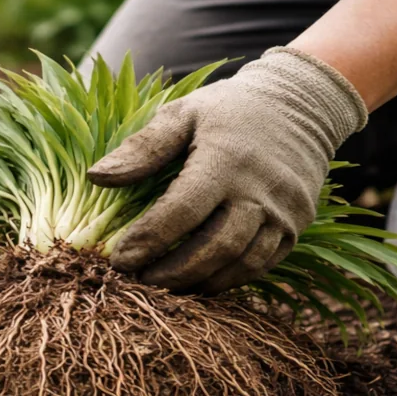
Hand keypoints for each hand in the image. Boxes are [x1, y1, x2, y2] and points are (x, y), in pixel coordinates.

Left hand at [87, 47, 367, 293]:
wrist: (301, 105)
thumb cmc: (227, 111)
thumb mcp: (183, 113)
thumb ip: (142, 147)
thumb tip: (95, 177)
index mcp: (226, 160)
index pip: (183, 211)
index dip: (149, 240)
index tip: (119, 260)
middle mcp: (261, 190)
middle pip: (216, 247)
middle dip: (172, 273)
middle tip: (136, 284)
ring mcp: (285, 212)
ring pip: (241, 263)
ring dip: (199, 283)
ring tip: (162, 290)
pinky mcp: (297, 228)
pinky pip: (261, 265)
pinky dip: (227, 280)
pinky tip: (197, 283)